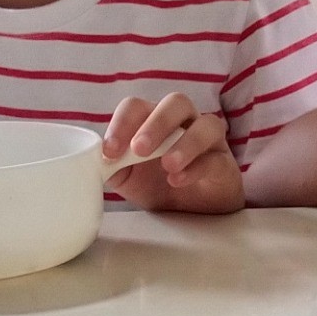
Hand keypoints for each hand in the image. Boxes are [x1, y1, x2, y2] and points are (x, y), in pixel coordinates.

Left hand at [103, 94, 244, 213]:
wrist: (190, 212)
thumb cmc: (158, 186)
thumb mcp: (127, 179)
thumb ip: (111, 167)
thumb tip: (92, 162)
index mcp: (154, 121)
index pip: (137, 107)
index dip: (122, 123)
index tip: (109, 151)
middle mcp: (183, 122)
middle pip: (176, 103)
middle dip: (156, 123)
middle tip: (139, 149)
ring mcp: (207, 140)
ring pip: (205, 124)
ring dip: (184, 143)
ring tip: (167, 166)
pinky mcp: (224, 163)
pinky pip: (215, 157)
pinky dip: (196, 167)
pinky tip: (178, 181)